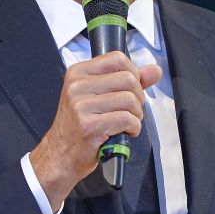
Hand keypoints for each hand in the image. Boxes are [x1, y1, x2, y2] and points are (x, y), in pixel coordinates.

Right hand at [30, 51, 161, 209]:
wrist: (60, 155)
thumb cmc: (79, 126)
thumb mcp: (98, 96)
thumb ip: (128, 80)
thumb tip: (154, 70)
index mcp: (78, 73)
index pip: (117, 58)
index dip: (133, 74)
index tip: (130, 89)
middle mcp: (77, 86)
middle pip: (128, 79)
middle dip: (138, 98)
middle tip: (129, 111)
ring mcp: (81, 106)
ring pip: (130, 100)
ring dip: (136, 115)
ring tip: (126, 123)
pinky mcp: (90, 126)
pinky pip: (127, 119)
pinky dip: (133, 128)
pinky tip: (123, 132)